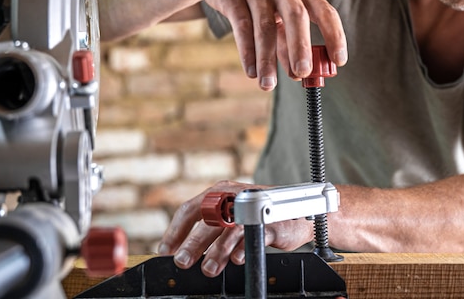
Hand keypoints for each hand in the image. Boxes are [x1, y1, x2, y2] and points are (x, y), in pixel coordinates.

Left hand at [157, 180, 314, 276]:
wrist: (298, 215)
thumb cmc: (259, 217)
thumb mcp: (230, 218)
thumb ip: (210, 229)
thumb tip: (183, 250)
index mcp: (219, 193)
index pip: (190, 209)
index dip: (176, 230)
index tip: (165, 250)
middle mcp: (233, 197)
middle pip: (207, 220)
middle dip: (193, 243)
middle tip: (182, 262)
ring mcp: (253, 208)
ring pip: (230, 230)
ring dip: (218, 251)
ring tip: (209, 269)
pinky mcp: (271, 221)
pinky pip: (255, 235)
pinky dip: (244, 248)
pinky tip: (237, 260)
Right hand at [191, 0, 347, 90]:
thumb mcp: (278, 10)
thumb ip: (288, 40)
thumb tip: (297, 74)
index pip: (325, 11)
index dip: (335, 36)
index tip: (339, 61)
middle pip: (296, 15)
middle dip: (301, 46)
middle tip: (303, 73)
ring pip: (264, 26)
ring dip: (267, 59)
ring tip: (268, 84)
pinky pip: (241, 26)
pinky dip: (247, 52)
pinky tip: (251, 71)